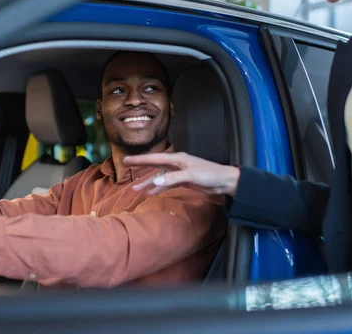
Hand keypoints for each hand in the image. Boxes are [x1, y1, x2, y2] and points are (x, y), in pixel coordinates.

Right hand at [124, 152, 240, 196]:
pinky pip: (167, 184)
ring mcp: (179, 173)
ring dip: (149, 183)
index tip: (127, 160)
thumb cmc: (210, 175)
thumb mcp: (191, 176)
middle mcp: (176, 164)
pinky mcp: (183, 181)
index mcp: (177, 159)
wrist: (224, 182)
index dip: (140, 160)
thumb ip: (173, 179)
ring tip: (136, 189)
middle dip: (141, 168)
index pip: (155, 158)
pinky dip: (159, 188)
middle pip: (155, 166)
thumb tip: (155, 181)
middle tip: (126, 168)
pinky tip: (151, 193)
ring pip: (160, 177)